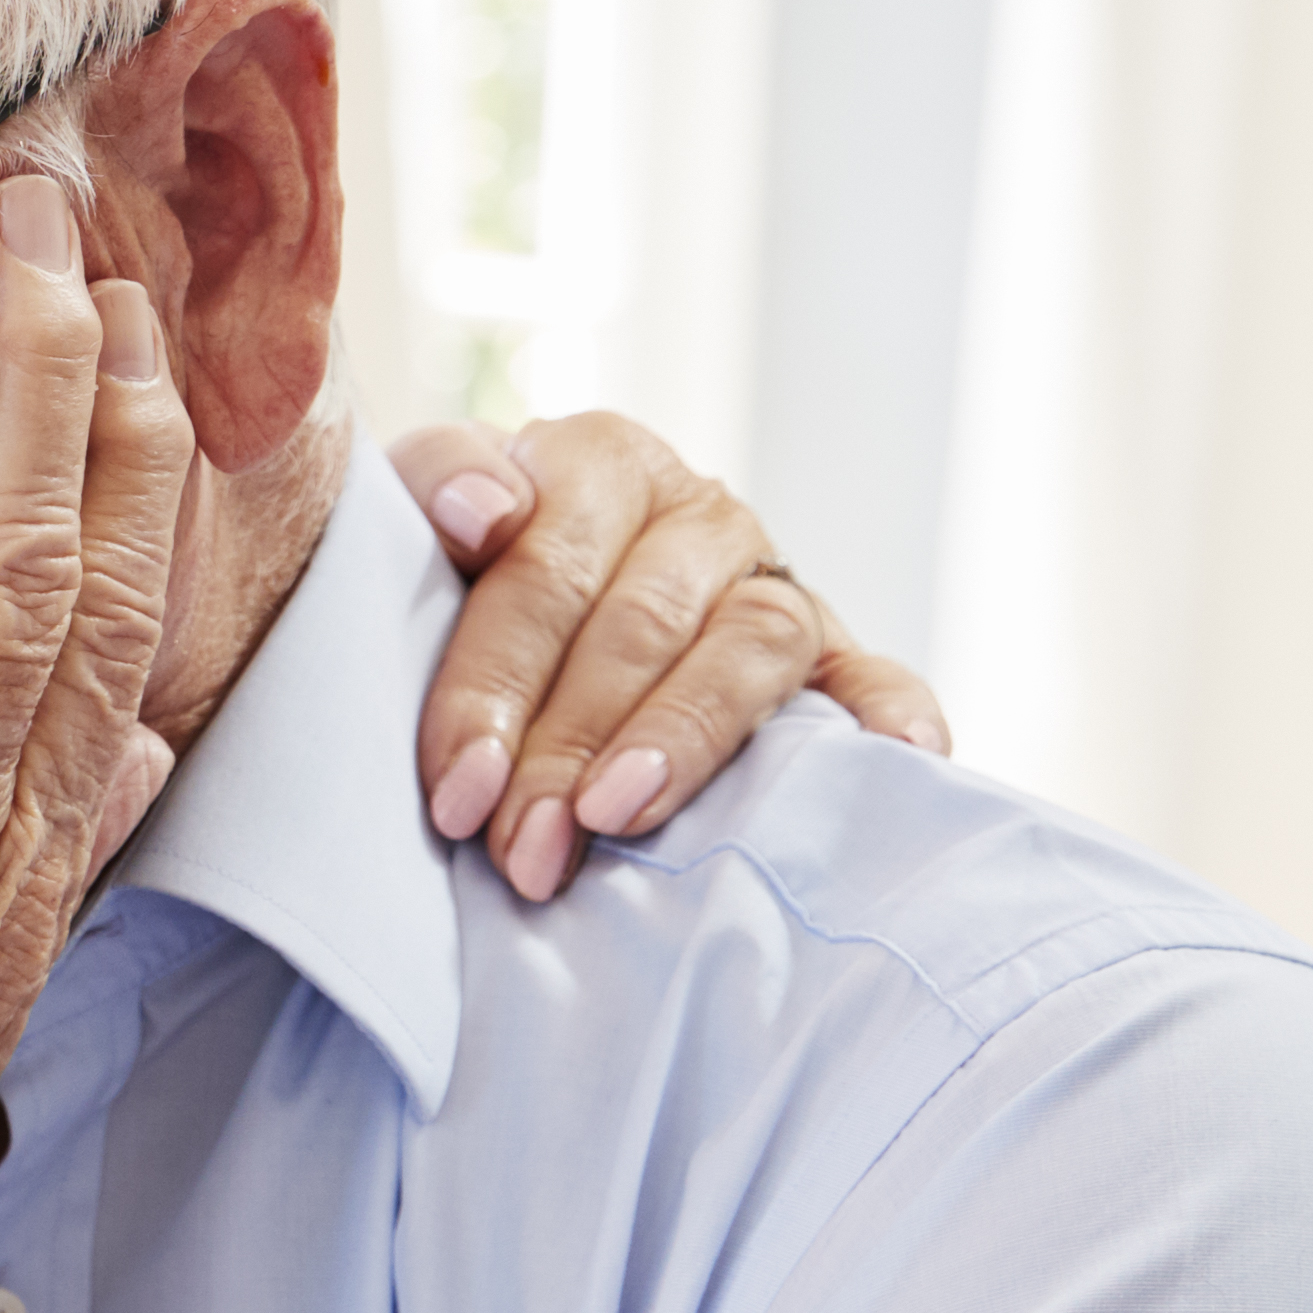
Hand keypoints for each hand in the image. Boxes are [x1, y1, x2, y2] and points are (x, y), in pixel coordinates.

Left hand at [395, 415, 952, 899]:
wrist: (505, 575)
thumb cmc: (452, 560)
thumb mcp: (413, 503)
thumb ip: (438, 480)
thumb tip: (488, 513)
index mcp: (598, 462)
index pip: (545, 569)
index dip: (494, 685)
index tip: (457, 790)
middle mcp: (696, 514)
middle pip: (640, 626)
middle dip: (570, 747)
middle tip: (522, 849)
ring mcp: (771, 581)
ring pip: (749, 648)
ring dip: (685, 740)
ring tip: (621, 818)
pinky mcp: (833, 650)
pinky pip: (874, 675)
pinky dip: (891, 711)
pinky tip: (900, 756)